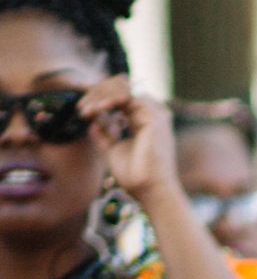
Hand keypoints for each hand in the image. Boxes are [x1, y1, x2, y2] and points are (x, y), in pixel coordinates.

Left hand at [80, 78, 181, 211]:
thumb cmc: (136, 176)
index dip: (99, 94)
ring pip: (123, 88)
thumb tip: (91, 122)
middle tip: (79, 104)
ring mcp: (154, 114)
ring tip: (85, 109)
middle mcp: (151, 114)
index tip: (79, 98)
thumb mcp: (113, 150)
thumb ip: (104, 134)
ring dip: (100, 96)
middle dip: (96, 92)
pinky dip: (110, 100)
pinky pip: (129, 97)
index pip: (120, 97)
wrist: (150, 190)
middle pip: (121, 88)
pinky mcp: (154, 117)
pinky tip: (98, 109)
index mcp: (144, 120)